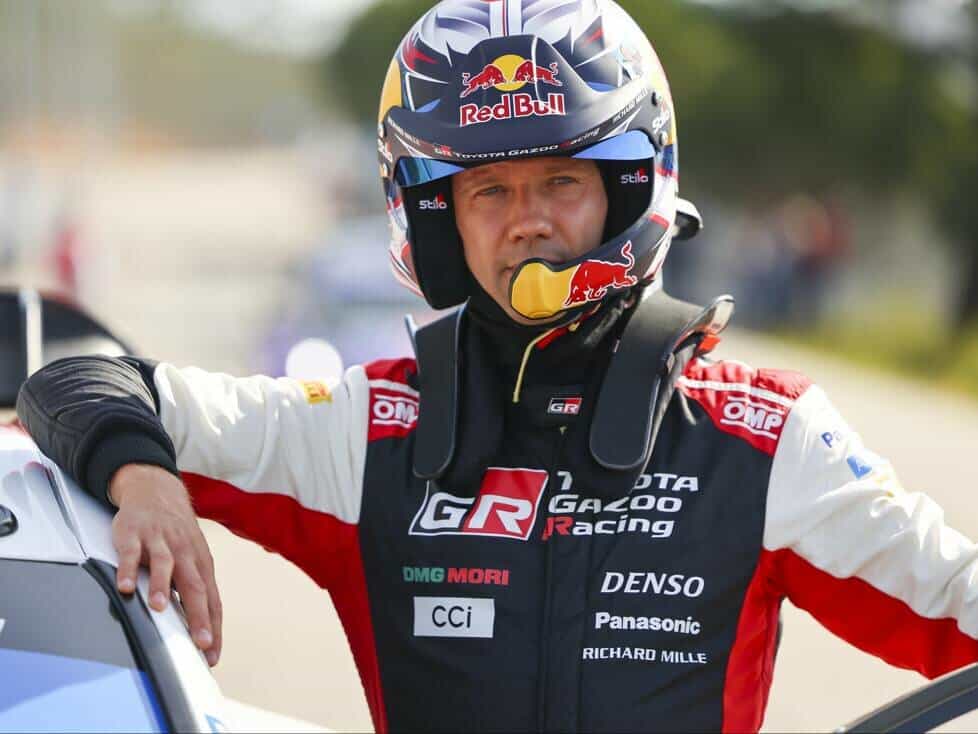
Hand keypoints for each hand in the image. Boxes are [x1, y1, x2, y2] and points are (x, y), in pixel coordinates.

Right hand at [109, 464, 222, 666]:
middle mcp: (184, 553)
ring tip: (160, 608)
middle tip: (199, 641)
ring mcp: (159, 541)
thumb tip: (198, 629)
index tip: (212, 654)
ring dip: (162, 586)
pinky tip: (126, 586)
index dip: (213, 626)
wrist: (157, 492)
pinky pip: (131, 552)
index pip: (211, 599)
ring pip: (164, 565)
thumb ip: (193, 590)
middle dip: (198, 615)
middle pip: (194, 585)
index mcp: (200, 563)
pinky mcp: (134, 533)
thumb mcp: (191, 560)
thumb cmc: (176, 534)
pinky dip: (128, 569)